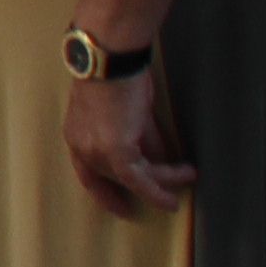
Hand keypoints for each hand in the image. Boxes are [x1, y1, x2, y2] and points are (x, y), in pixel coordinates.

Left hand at [65, 64, 192, 216]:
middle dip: (143, 188)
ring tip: (188, 177)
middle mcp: (81, 147)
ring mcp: (96, 151)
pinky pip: (139, 178)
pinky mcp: (115, 150)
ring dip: (164, 180)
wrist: (111, 59)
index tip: (121, 207)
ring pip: (133, 178)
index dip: (105, 192)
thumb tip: (161, 158)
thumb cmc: (119, 75)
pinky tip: (172, 197)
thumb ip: (142, 137)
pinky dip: (157, 189)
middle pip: (114, 178)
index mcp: (77, 136)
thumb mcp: (130, 112)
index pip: (88, 174)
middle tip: (166, 197)